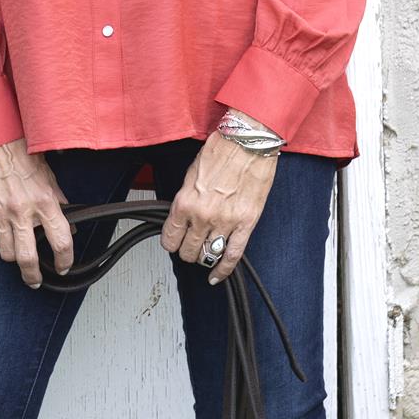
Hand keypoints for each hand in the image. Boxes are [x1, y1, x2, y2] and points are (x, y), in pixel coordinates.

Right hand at [0, 138, 72, 289]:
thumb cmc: (20, 154)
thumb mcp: (48, 176)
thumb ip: (57, 202)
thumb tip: (66, 222)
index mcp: (44, 201)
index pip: (61, 241)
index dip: (65, 259)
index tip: (64, 266)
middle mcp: (22, 211)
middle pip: (28, 258)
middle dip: (33, 275)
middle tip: (35, 280)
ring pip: (6, 253)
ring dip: (13, 256)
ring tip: (17, 252)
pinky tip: (1, 235)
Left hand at [162, 130, 277, 283]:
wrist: (248, 142)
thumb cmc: (221, 151)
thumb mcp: (191, 174)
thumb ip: (186, 198)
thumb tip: (182, 216)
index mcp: (185, 202)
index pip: (170, 237)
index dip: (170, 242)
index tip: (173, 242)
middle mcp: (203, 216)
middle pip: (187, 251)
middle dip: (186, 251)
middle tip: (190, 246)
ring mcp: (225, 222)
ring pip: (207, 255)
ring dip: (203, 257)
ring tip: (204, 254)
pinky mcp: (246, 223)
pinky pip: (232, 255)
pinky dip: (224, 269)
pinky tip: (217, 275)